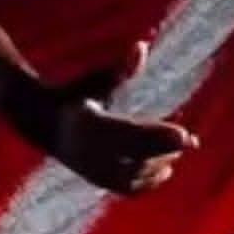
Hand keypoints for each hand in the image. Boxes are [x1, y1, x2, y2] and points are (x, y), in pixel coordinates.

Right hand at [39, 43, 195, 195]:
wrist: (43, 120)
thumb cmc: (76, 93)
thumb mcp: (97, 81)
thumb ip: (121, 68)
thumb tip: (142, 45)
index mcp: (90, 124)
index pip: (132, 134)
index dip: (160, 136)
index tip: (186, 136)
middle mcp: (90, 150)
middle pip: (137, 156)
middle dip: (165, 150)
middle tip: (190, 141)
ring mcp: (91, 168)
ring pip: (135, 174)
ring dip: (159, 164)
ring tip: (178, 151)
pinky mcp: (95, 179)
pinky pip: (127, 187)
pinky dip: (148, 182)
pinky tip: (165, 169)